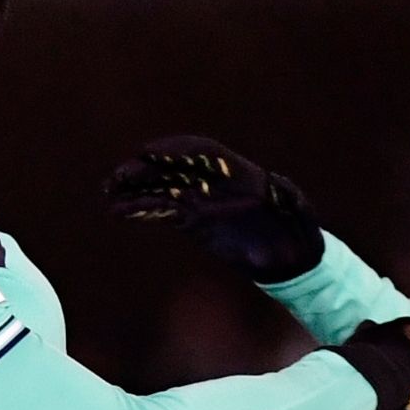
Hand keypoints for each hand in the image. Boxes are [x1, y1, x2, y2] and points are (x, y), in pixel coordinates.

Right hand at [103, 136, 323, 282]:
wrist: (291, 260)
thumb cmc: (300, 235)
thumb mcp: (301, 216)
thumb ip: (293, 200)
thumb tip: (282, 184)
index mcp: (242, 174)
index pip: (204, 152)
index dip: (177, 148)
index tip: (150, 152)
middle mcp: (218, 182)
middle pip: (177, 167)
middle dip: (146, 169)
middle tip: (119, 175)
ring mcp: (203, 199)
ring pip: (163, 187)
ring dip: (135, 188)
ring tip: (108, 193)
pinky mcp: (193, 220)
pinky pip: (162, 210)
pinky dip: (140, 209)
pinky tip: (118, 211)